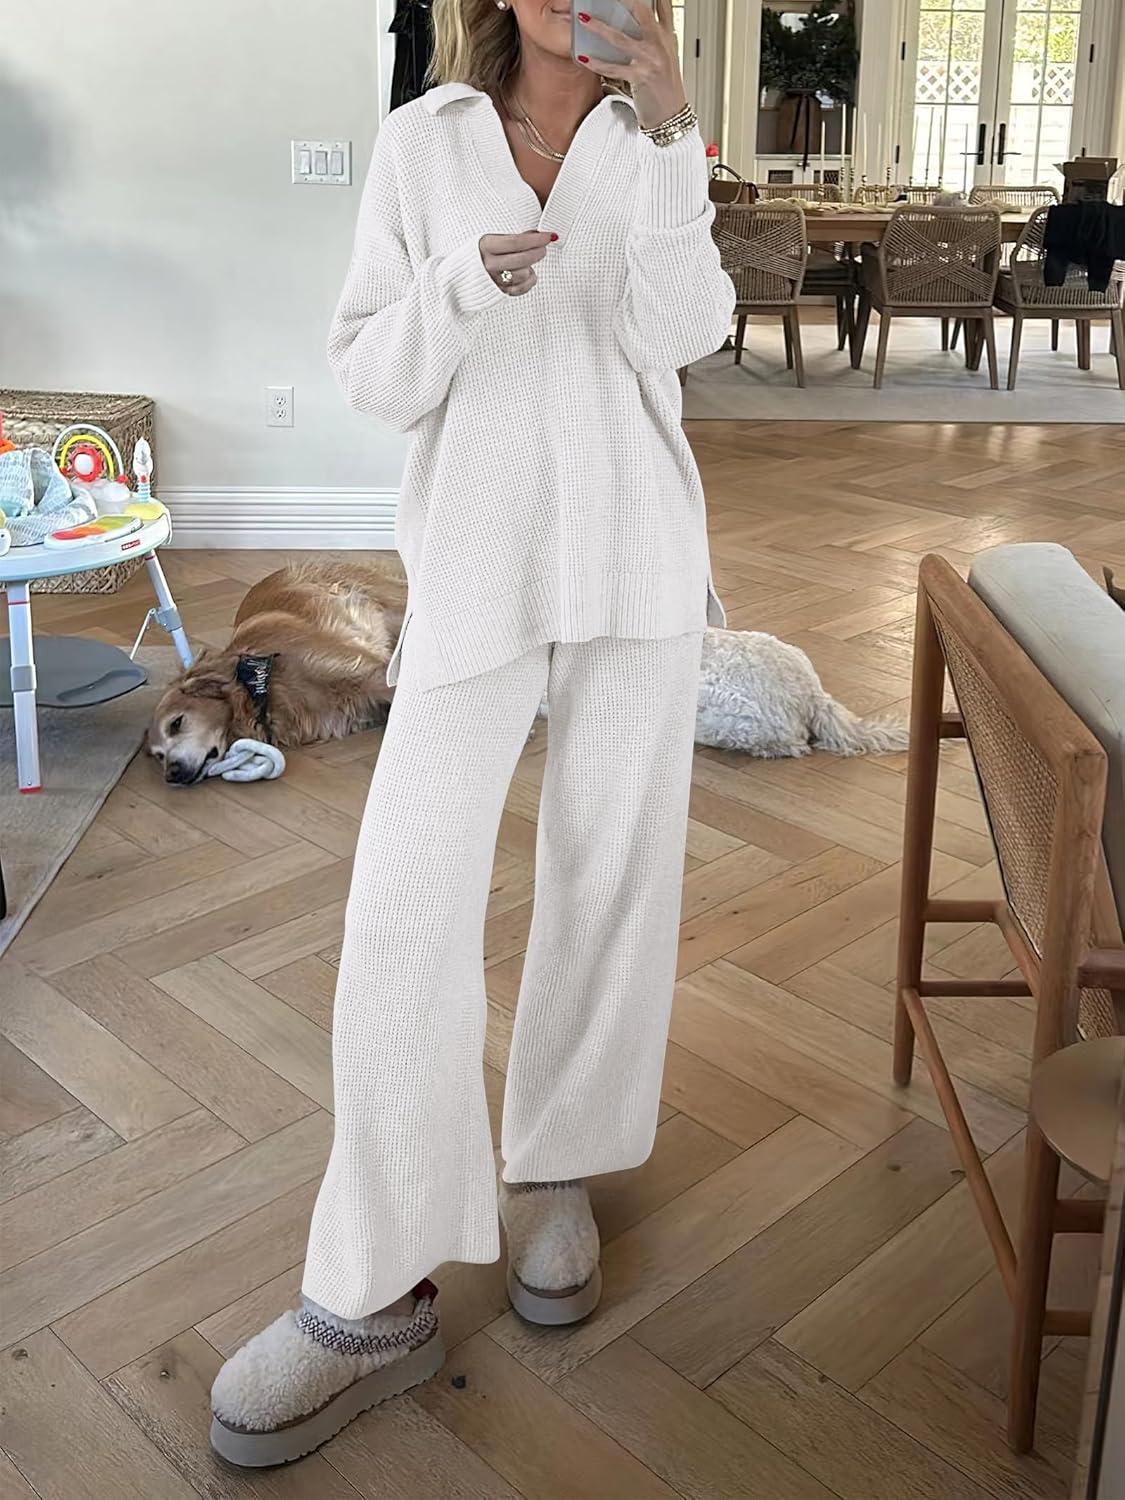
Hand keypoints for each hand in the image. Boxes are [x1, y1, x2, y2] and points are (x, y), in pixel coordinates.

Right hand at [478, 230, 557, 295]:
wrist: (460, 277)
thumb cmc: (479, 255)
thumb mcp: (492, 240)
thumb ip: (514, 238)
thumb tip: (538, 235)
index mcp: (486, 246)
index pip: (516, 242)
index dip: (536, 239)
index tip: (549, 236)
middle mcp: (489, 264)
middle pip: (523, 259)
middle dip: (538, 252)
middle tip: (543, 248)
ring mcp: (494, 280)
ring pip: (524, 274)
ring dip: (530, 267)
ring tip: (527, 262)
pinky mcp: (499, 293)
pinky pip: (523, 288)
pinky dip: (529, 280)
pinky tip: (528, 274)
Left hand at [575, 0, 687, 131]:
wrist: (672, 116)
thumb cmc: (666, 89)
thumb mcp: (668, 57)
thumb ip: (657, 37)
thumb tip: (641, 23)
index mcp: (668, 36)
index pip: (664, 4)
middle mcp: (660, 44)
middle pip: (641, 11)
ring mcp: (650, 60)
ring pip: (620, 38)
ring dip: (598, 27)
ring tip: (583, 18)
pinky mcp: (640, 77)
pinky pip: (613, 68)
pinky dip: (596, 63)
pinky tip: (583, 57)